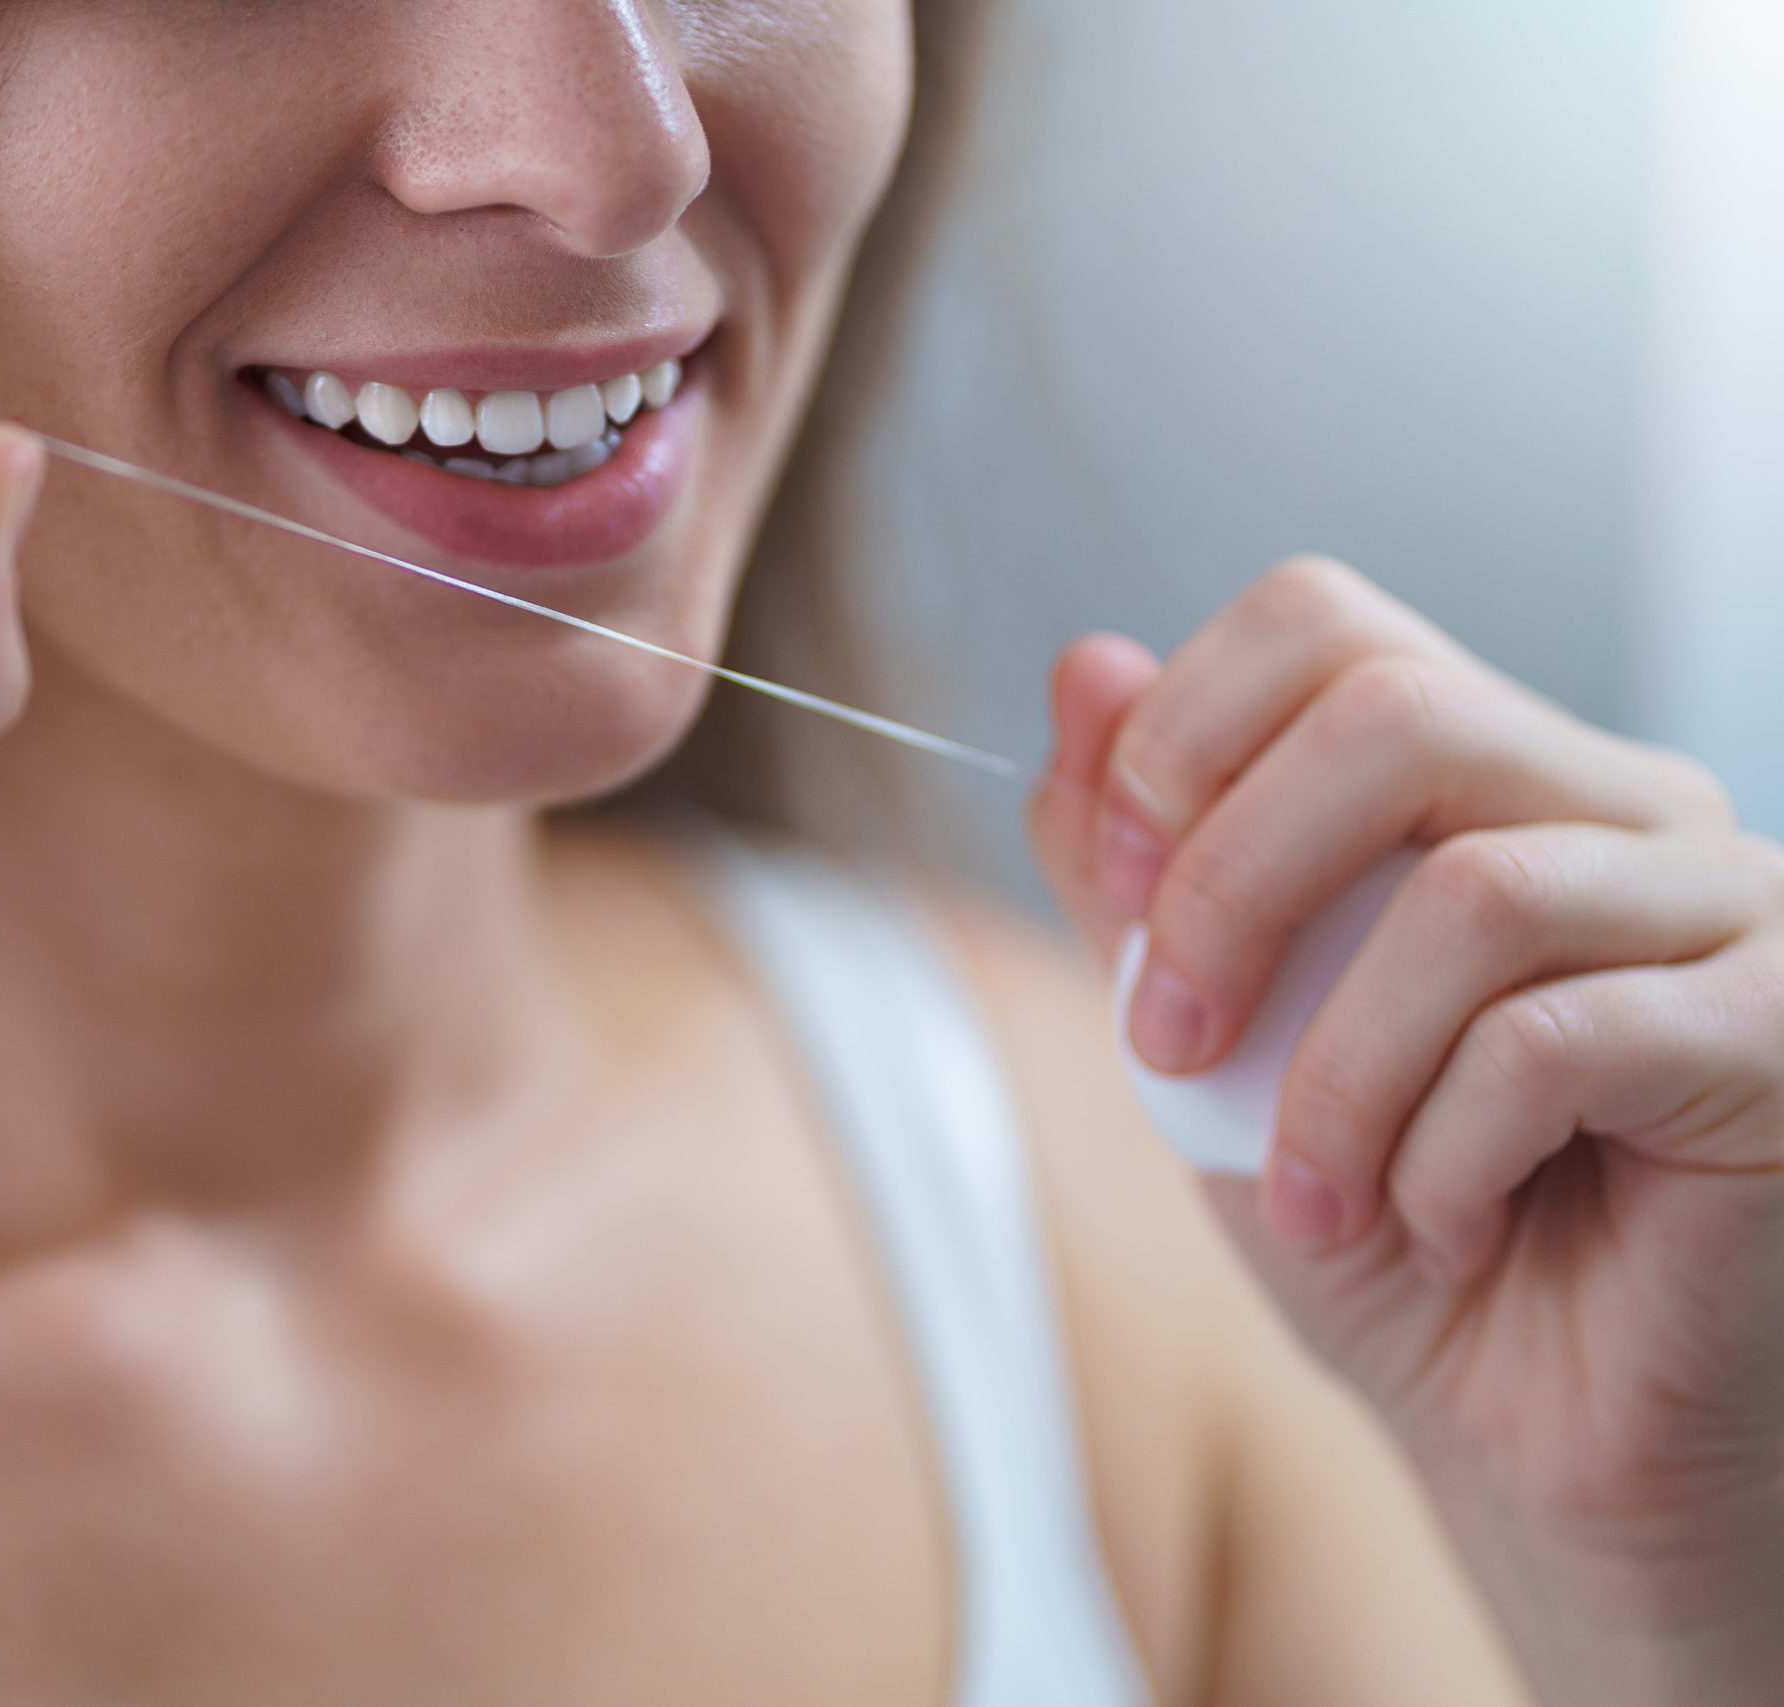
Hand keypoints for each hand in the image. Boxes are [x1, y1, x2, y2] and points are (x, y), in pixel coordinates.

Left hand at [1028, 559, 1783, 1705]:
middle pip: (1393, 712)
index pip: (1327, 623)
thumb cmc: (1396, 1243)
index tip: (1114, 892)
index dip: (1181, 733)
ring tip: (1307, 1192)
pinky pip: (1564, 1037)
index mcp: (1488, 778)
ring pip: (1474, 893)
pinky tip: (1439, 1226)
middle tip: (1169, 1042)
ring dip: (1333, 1071)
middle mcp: (1620, 806)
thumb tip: (1086, 666)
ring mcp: (1728, 909)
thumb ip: (1142, 869)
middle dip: (1226, 886)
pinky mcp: (1780, 1036)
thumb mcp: (1217, 1047)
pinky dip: (1446, 1151)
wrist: (1543, 1454)